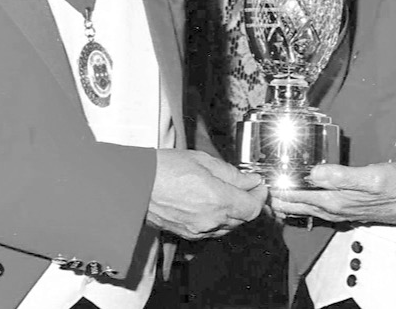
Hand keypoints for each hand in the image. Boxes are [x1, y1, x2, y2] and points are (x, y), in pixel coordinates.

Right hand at [147, 150, 268, 239]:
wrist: (135, 185)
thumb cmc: (164, 168)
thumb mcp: (203, 161)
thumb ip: (232, 174)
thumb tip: (252, 181)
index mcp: (218, 200)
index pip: (253, 208)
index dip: (260, 196)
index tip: (259, 185)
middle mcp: (211, 220)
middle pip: (243, 218)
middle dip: (248, 202)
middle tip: (247, 186)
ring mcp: (198, 230)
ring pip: (228, 226)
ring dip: (234, 212)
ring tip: (228, 193)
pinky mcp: (187, 234)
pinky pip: (212, 230)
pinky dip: (218, 219)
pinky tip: (211, 204)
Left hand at [270, 163, 395, 226]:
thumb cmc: (395, 187)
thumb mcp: (369, 176)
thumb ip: (340, 175)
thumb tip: (315, 172)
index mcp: (335, 199)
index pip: (297, 194)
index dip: (279, 186)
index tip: (264, 178)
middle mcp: (333, 208)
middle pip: (296, 204)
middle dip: (277, 196)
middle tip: (261, 185)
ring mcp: (338, 211)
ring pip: (304, 208)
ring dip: (287, 201)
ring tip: (272, 192)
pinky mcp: (345, 210)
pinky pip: (315, 209)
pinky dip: (302, 204)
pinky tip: (299, 198)